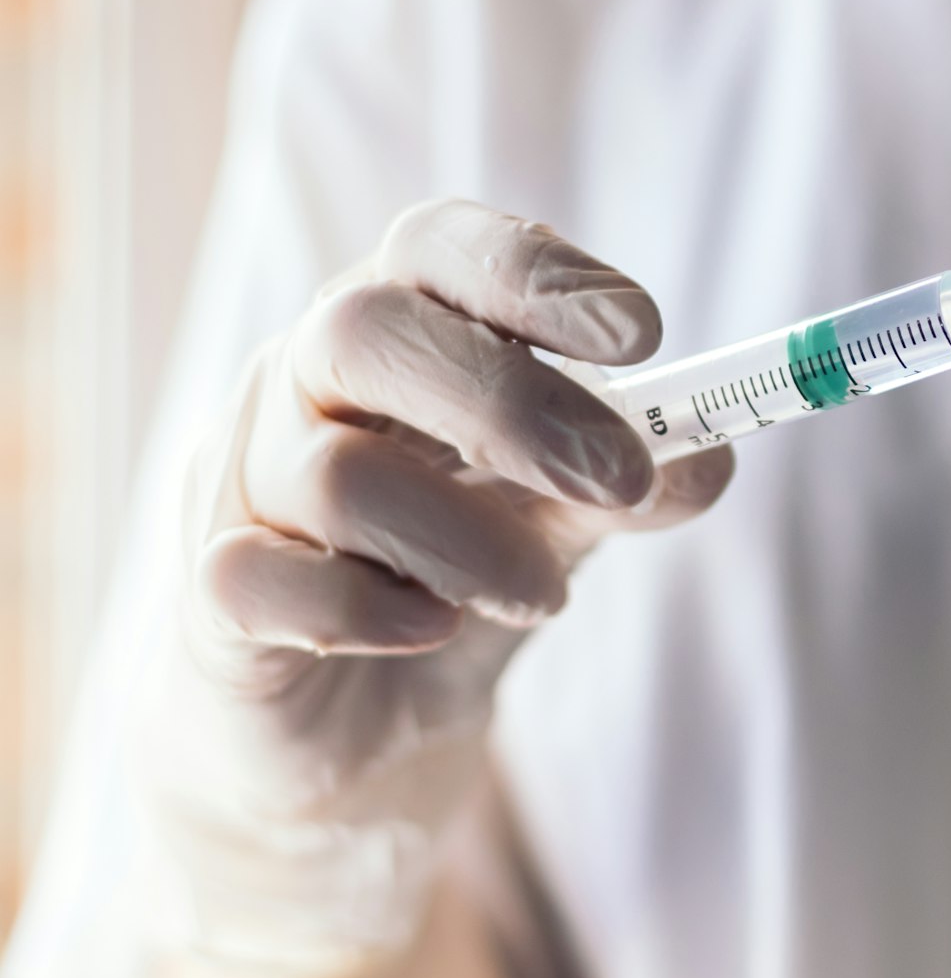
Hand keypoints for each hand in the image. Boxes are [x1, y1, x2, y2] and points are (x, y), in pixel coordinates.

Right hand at [156, 199, 731, 972]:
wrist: (342, 727)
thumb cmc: (451, 574)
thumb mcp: (559, 520)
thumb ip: (628, 486)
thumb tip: (709, 457)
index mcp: (394, 333)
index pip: (432, 249)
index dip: (532, 276)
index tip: (642, 333)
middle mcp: (298, 387)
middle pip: (366, 331)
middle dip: (510, 402)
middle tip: (621, 477)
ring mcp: (242, 490)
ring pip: (333, 474)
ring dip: (468, 538)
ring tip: (545, 597)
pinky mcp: (213, 604)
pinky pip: (256, 582)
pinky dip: (362, 609)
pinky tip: (431, 632)